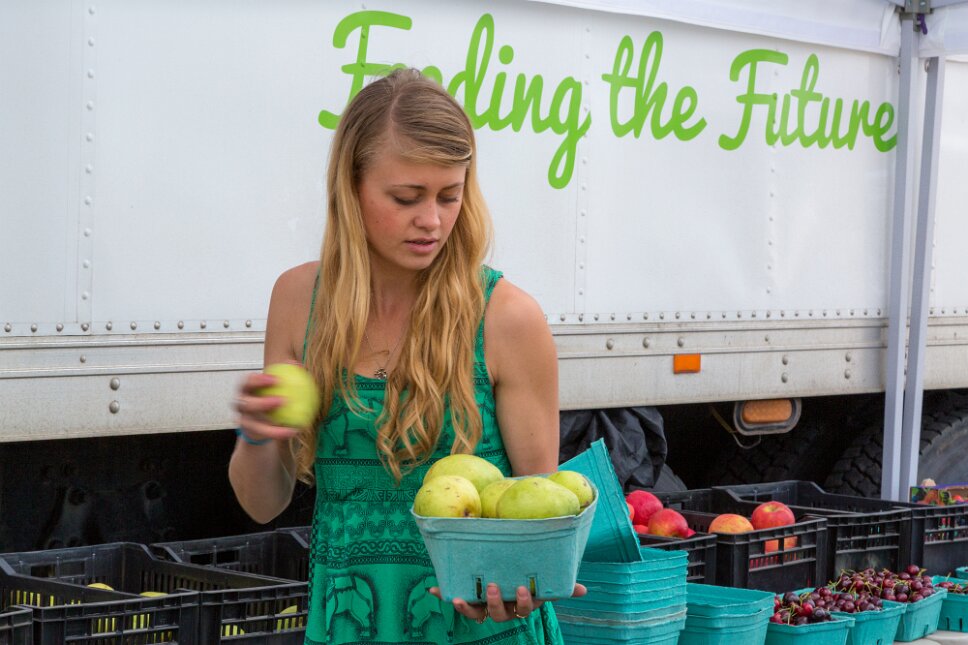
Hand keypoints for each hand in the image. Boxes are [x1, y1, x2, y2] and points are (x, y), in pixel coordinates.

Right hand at [233, 372, 297, 443]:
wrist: (262, 417)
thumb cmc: (269, 394)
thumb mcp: (277, 384)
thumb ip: (287, 373)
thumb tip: (297, 364)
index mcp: (246, 389)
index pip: (247, 382)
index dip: (257, 380)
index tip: (275, 379)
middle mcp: (241, 404)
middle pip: (245, 404)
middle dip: (261, 403)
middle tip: (281, 401)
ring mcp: (244, 419)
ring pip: (252, 425)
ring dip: (270, 426)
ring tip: (289, 426)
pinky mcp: (250, 432)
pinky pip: (264, 435)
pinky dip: (278, 433)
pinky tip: (294, 430)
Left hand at [429, 583, 585, 622]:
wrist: (504, 573)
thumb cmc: (526, 578)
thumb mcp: (543, 582)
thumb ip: (561, 587)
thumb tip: (584, 590)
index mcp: (520, 603)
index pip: (524, 609)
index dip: (523, 602)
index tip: (521, 589)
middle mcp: (503, 608)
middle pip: (499, 614)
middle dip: (495, 602)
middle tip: (493, 587)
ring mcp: (484, 606)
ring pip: (477, 614)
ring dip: (468, 607)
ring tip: (461, 597)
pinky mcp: (469, 601)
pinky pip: (457, 601)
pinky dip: (444, 595)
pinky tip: (432, 590)